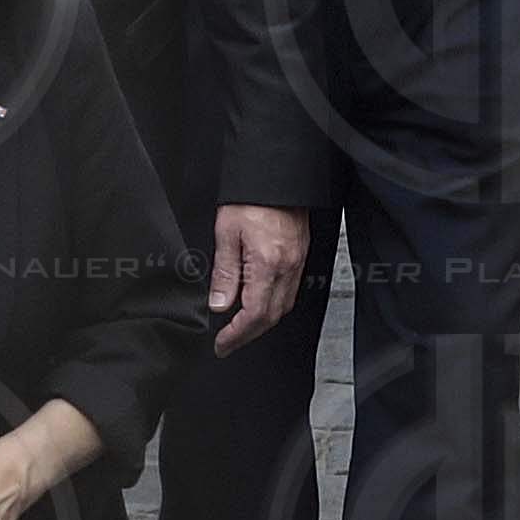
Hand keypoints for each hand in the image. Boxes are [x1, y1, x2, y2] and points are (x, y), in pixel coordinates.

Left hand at [208, 204, 310, 352]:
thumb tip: (219, 304)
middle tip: (228, 343)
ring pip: (283, 307)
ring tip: (240, 329)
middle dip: (248, 335)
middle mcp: (287, 268)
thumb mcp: (226, 233)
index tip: (222, 344)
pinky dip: (274, 306)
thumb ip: (224, 272)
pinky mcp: (300, 256)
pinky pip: (290, 291)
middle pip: (271, 317)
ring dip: (262, 323)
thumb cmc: (251, 198)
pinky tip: (260, 304)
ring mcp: (297, 263)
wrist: (277, 176)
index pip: (253, 315)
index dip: (236, 335)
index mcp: (267, 265)